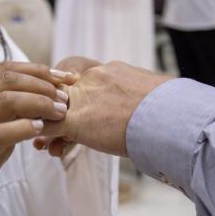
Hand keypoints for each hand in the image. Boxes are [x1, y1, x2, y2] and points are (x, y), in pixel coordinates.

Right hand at [0, 62, 68, 214]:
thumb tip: (48, 88)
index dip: (38, 70)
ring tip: (59, 112)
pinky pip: (0, 133)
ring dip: (39, 103)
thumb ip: (11, 103)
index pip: (5, 69)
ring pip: (4, 101)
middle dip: (42, 85)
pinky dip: (23, 127)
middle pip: (7, 80)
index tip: (63, 78)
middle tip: (64, 98)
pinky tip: (40, 128)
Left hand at [35, 58, 172, 156]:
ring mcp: (83, 97)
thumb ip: (140, 89)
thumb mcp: (154, 89)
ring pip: (51, 106)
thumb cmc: (171, 108)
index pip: (82, 75)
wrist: (171, 118)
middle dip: (54, 106)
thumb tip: (152, 96)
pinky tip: (42, 145)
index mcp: (111, 70)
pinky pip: (49, 125)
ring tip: (47, 143)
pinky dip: (44, 135)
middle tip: (50, 118)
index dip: (73, 89)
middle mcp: (92, 78)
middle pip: (62, 89)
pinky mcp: (76, 120)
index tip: (69, 101)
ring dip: (48, 123)